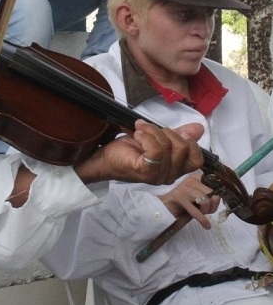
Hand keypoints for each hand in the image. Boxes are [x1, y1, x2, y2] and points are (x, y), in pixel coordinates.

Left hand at [74, 120, 204, 185]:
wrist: (105, 157)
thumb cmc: (130, 149)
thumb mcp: (159, 138)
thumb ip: (178, 135)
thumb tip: (199, 128)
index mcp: (176, 169)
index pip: (197, 159)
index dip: (188, 141)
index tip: (167, 131)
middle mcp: (170, 176)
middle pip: (184, 148)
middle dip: (166, 131)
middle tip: (148, 129)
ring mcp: (158, 176)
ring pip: (169, 146)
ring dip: (152, 132)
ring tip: (139, 131)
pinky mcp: (146, 171)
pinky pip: (156, 150)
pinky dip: (147, 137)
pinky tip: (137, 135)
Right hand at [159, 172, 218, 228]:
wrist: (163, 207)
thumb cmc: (182, 203)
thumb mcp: (196, 196)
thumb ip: (207, 194)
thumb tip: (220, 199)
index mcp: (196, 177)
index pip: (215, 186)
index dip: (217, 198)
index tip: (213, 205)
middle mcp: (191, 180)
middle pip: (212, 194)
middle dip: (212, 206)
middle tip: (207, 212)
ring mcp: (184, 188)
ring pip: (206, 201)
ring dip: (206, 211)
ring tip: (202, 215)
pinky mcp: (179, 198)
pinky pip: (195, 210)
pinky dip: (202, 219)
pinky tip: (206, 225)